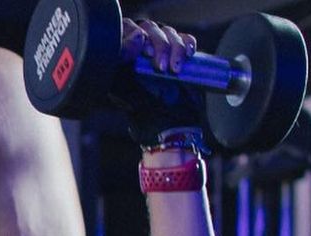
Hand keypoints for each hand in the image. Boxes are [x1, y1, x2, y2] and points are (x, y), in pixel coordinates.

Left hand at [116, 18, 202, 144]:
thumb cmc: (147, 118)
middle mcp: (141, 55)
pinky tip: (188, 55)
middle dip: (158, 45)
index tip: (144, 52)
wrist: (172, 131)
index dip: (134, 36)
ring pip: (167, 32)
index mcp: (123, 62)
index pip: (125, 31)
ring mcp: (162, 54)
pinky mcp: (181, 58)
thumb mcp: (127, 97)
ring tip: (174, 71)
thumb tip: (128, 48)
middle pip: (148, 29)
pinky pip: (185, 39)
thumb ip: (121, 74)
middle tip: (161, 66)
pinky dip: (188, 43)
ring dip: (174, 47)